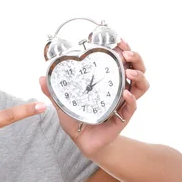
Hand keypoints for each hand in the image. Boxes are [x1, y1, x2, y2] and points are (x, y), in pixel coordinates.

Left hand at [39, 38, 149, 156]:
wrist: (82, 141)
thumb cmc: (77, 119)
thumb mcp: (63, 103)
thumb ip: (53, 91)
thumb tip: (41, 78)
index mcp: (107, 81)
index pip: (121, 61)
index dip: (123, 49)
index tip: (118, 40)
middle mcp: (119, 89)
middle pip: (137, 69)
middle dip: (135, 58)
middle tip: (126, 53)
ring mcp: (123, 103)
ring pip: (141, 86)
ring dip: (138, 75)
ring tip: (129, 72)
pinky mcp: (123, 117)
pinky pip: (132, 107)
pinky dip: (131, 99)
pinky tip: (125, 94)